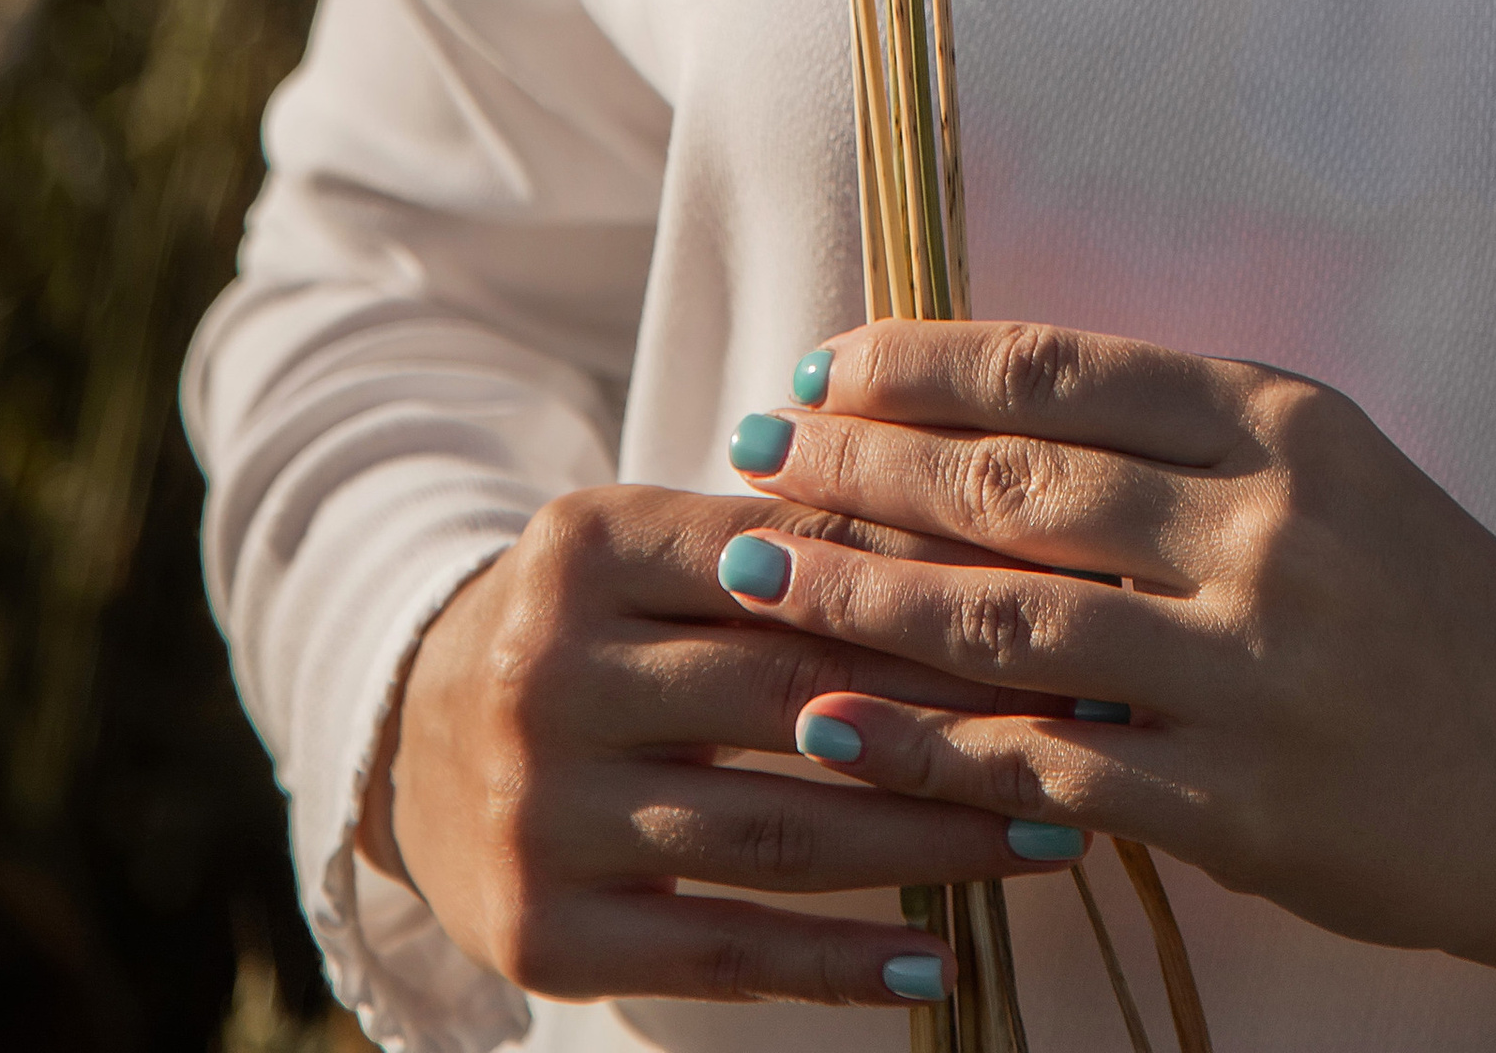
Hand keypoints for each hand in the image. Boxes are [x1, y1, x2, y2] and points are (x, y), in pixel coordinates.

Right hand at [357, 480, 1076, 1008]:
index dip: (932, 586)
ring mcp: (541, 810)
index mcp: (587, 545)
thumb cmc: (587, 623)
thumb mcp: (652, 548)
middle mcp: (550, 673)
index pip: (791, 564)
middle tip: (1089, 729)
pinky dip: (838, 962)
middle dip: (957, 717)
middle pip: (795, 697)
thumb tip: (984, 534)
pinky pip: (722, 951)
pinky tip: (937, 959)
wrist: (406, 734)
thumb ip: (787, 541)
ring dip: (930, 842)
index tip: (1059, 608)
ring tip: (1049, 839)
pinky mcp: (543, 931)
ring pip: (777, 832)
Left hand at [719, 324, 1495, 1035]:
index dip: (925, 364)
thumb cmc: (1437, 611)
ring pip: (1005, 617)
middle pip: (1014, 480)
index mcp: (1284, 424)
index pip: (1064, 370)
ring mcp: (1251, 669)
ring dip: (855, 594)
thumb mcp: (1332, 479)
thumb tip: (992, 417)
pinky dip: (925, 745)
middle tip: (748, 452)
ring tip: (747, 574)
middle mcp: (1264, 528)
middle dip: (859, 465)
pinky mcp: (1240, 803)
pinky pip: (1046, 765)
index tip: (826, 364)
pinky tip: (833, 726)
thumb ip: (1185, 447)